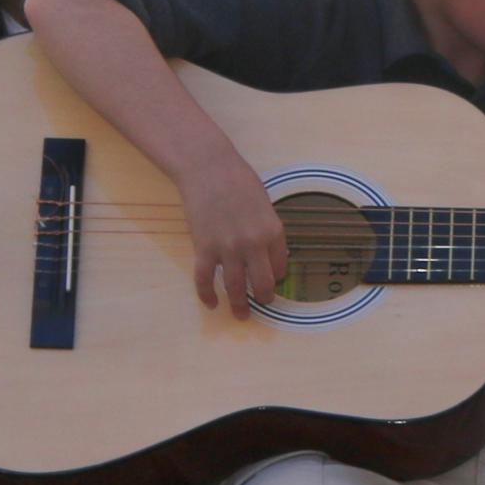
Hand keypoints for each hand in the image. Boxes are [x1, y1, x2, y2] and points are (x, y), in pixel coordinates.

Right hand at [173, 153, 289, 315]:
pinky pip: (205, 280)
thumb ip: (268, 230)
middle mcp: (253, 245)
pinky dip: (207, 296)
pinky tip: (211, 304)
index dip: (277, 276)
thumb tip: (272, 253)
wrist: (208, 168)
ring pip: (236, 288)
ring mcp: (228, 249)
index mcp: (273, 232)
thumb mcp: (264, 204)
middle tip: (263, 304)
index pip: (280, 266)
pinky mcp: (204, 250)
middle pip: (262, 284)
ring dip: (239, 306)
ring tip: (242, 316)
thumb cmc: (238, 181)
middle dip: (264, 298)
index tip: (273, 279)